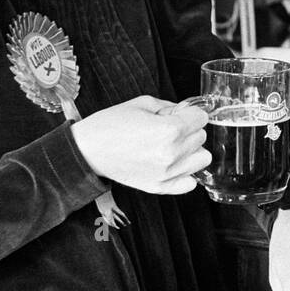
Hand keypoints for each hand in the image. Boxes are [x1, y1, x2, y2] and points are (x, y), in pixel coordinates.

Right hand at [71, 95, 209, 194]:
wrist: (88, 150)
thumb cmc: (110, 125)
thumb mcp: (142, 103)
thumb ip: (171, 107)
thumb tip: (186, 112)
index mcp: (169, 129)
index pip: (201, 118)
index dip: (191, 113)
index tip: (181, 114)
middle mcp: (172, 153)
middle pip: (202, 137)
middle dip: (190, 129)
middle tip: (170, 128)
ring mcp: (167, 173)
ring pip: (202, 159)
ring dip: (191, 151)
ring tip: (173, 146)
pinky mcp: (160, 187)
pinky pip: (190, 183)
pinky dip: (186, 173)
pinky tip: (173, 163)